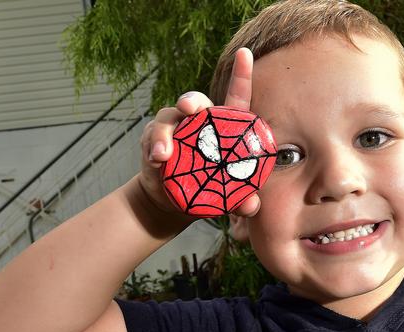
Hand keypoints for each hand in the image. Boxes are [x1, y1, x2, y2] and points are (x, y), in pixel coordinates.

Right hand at [138, 48, 260, 216]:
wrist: (175, 203)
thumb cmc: (209, 192)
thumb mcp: (227, 197)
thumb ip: (241, 200)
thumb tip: (251, 205)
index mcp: (225, 128)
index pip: (235, 99)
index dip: (241, 75)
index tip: (244, 53)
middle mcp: (199, 122)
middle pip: (197, 102)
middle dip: (193, 101)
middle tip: (192, 109)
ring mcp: (175, 129)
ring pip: (169, 117)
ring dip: (165, 134)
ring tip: (164, 155)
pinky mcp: (155, 140)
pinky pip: (152, 138)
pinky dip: (154, 148)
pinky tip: (157, 161)